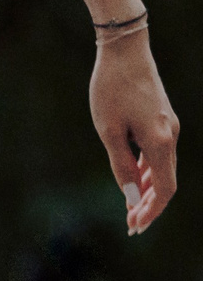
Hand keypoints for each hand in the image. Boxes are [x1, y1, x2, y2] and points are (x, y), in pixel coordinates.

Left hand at [91, 32, 177, 234]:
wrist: (124, 52)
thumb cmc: (111, 90)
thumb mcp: (108, 132)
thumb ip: (121, 167)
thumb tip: (132, 198)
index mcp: (160, 141)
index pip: (165, 189)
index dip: (151, 211)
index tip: (135, 228)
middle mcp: (171, 135)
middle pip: (167, 182)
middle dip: (149, 206)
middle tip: (130, 226)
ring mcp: (169, 126)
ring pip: (164, 168)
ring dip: (148, 191)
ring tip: (130, 211)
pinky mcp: (162, 120)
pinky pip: (159, 154)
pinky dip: (149, 172)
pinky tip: (135, 182)